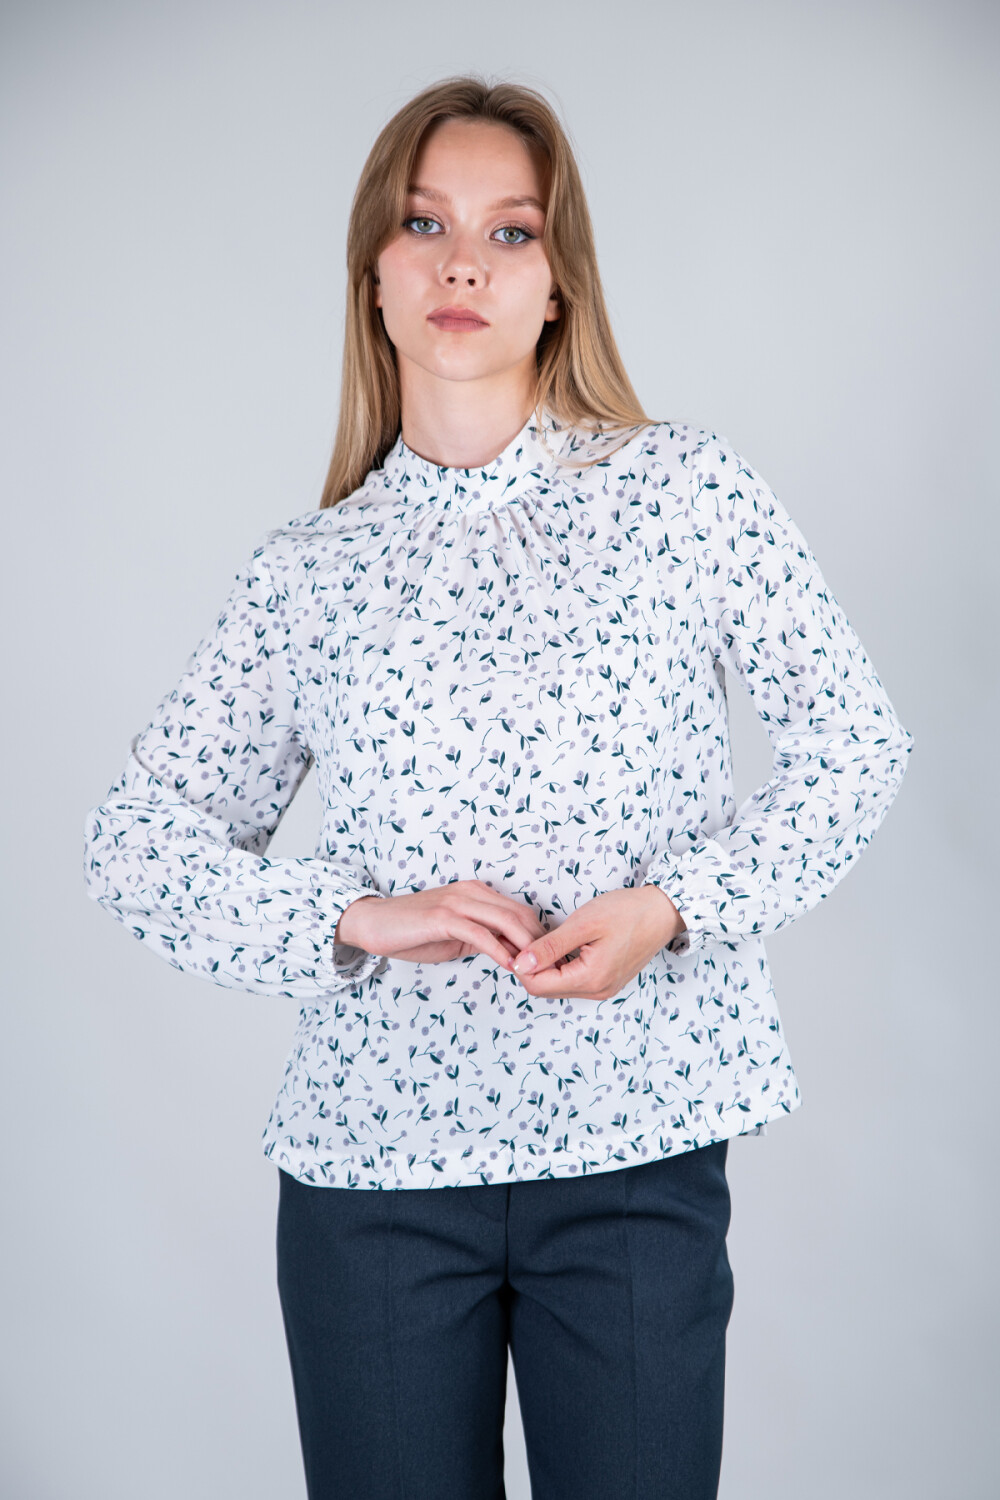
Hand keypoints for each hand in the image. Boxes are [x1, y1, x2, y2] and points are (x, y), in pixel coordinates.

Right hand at [333, 880, 549, 969]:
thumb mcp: (456, 935)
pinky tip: (509, 966)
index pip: (519, 911)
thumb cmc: (414, 931)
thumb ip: (483, 938)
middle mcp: (470, 892)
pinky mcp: (443, 917)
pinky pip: (480, 934)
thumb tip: (513, 954)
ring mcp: (457, 902)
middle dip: (540, 942)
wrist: (373, 923)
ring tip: (535, 970)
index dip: (539, 935)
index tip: (550, 959)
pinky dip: (499, 951)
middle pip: (520, 914)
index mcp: (476, 893)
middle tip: (552, 967)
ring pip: (506, 921)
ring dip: (525, 948)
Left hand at [509, 885, 686, 1000]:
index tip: (513, 941)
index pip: (538, 986)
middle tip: (521, 938)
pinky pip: (572, 980)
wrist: (663, 911)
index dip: (520, 965)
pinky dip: (559, 966)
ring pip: (558, 985)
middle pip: (546, 988)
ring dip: (544, 966)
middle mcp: (597, 991)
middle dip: (530, 967)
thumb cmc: (627, 912)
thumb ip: (550, 947)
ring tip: (537, 940)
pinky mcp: (606, 980)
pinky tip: (555, 947)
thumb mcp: (584, 924)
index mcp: (591, 979)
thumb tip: (520, 964)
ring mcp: (602, 988)